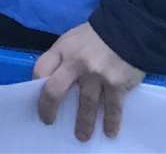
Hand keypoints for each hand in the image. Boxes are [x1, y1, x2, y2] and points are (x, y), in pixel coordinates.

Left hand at [34, 23, 144, 140]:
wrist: (129, 29)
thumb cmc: (96, 36)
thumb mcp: (71, 39)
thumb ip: (62, 57)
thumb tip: (53, 81)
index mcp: (63, 49)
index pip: (40, 69)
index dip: (36, 86)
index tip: (38, 99)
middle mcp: (76, 63)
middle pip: (55, 90)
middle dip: (49, 109)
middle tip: (48, 121)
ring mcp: (97, 75)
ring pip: (86, 105)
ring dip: (83, 123)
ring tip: (82, 136)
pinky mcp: (117, 84)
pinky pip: (112, 108)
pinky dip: (111, 122)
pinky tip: (109, 132)